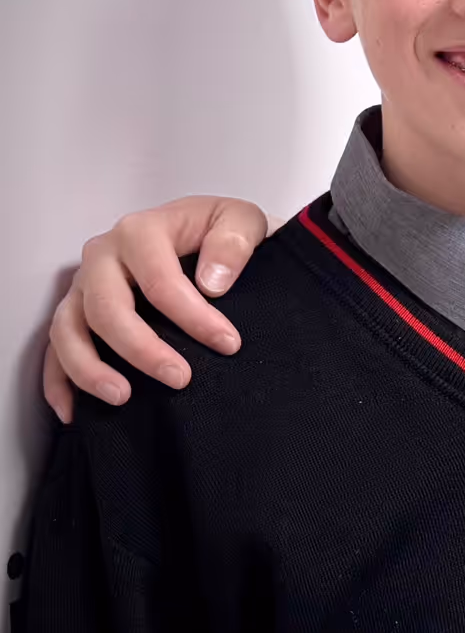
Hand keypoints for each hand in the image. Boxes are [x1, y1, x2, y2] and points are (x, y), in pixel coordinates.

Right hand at [44, 197, 270, 424]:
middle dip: (141, 349)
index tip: (228, 344)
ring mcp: (83, 285)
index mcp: (141, 231)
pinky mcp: (75, 311)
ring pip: (68, 330)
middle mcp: (102, 256)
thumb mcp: (241, 220)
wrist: (204, 232)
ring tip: (122, 398)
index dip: (193, 317)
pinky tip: (73, 411)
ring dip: (89, 369)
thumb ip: (234, 242)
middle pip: (106, 308)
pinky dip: (58, 381)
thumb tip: (212, 282)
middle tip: (180, 378)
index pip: (160, 281)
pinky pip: (54, 348)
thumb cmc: (219, 230)